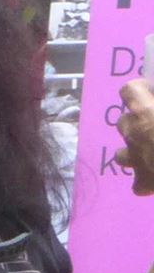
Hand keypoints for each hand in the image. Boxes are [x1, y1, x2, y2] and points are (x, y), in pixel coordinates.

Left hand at [123, 79, 153, 196]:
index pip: (129, 90)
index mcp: (146, 111)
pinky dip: (147, 179)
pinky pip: (138, 183)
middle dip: (137, 120)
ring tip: (152, 149)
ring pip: (121, 153)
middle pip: (124, 121)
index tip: (152, 91)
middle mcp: (135, 134)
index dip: (140, 89)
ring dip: (134, 149)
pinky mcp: (144, 183)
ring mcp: (136, 160)